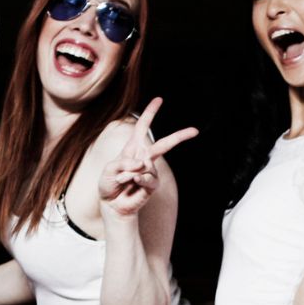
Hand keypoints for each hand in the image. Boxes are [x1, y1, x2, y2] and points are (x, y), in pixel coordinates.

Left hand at [98, 97, 198, 218]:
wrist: (112, 205)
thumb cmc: (109, 184)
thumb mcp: (109, 169)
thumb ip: (123, 163)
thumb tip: (142, 164)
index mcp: (133, 148)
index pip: (142, 126)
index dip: (150, 113)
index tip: (159, 99)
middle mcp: (144, 157)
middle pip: (164, 144)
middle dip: (180, 136)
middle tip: (195, 131)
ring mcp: (150, 171)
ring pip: (147, 165)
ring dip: (129, 173)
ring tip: (121, 180)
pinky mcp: (152, 185)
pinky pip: (148, 178)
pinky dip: (137, 180)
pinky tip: (132, 183)